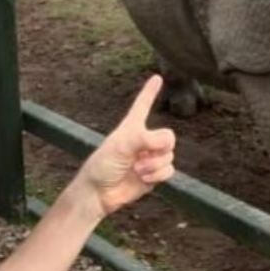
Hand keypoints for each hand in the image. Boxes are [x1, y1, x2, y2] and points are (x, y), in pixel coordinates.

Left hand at [76, 75, 175, 217]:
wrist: (99, 193)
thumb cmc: (104, 164)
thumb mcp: (122, 144)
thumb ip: (146, 138)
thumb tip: (167, 141)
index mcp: (132, 126)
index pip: (143, 104)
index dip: (150, 91)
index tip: (157, 77)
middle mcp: (144, 140)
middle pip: (169, 136)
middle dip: (158, 148)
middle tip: (140, 156)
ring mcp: (150, 157)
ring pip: (170, 155)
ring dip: (154, 165)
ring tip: (136, 169)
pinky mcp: (154, 174)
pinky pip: (169, 170)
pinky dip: (157, 175)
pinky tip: (143, 178)